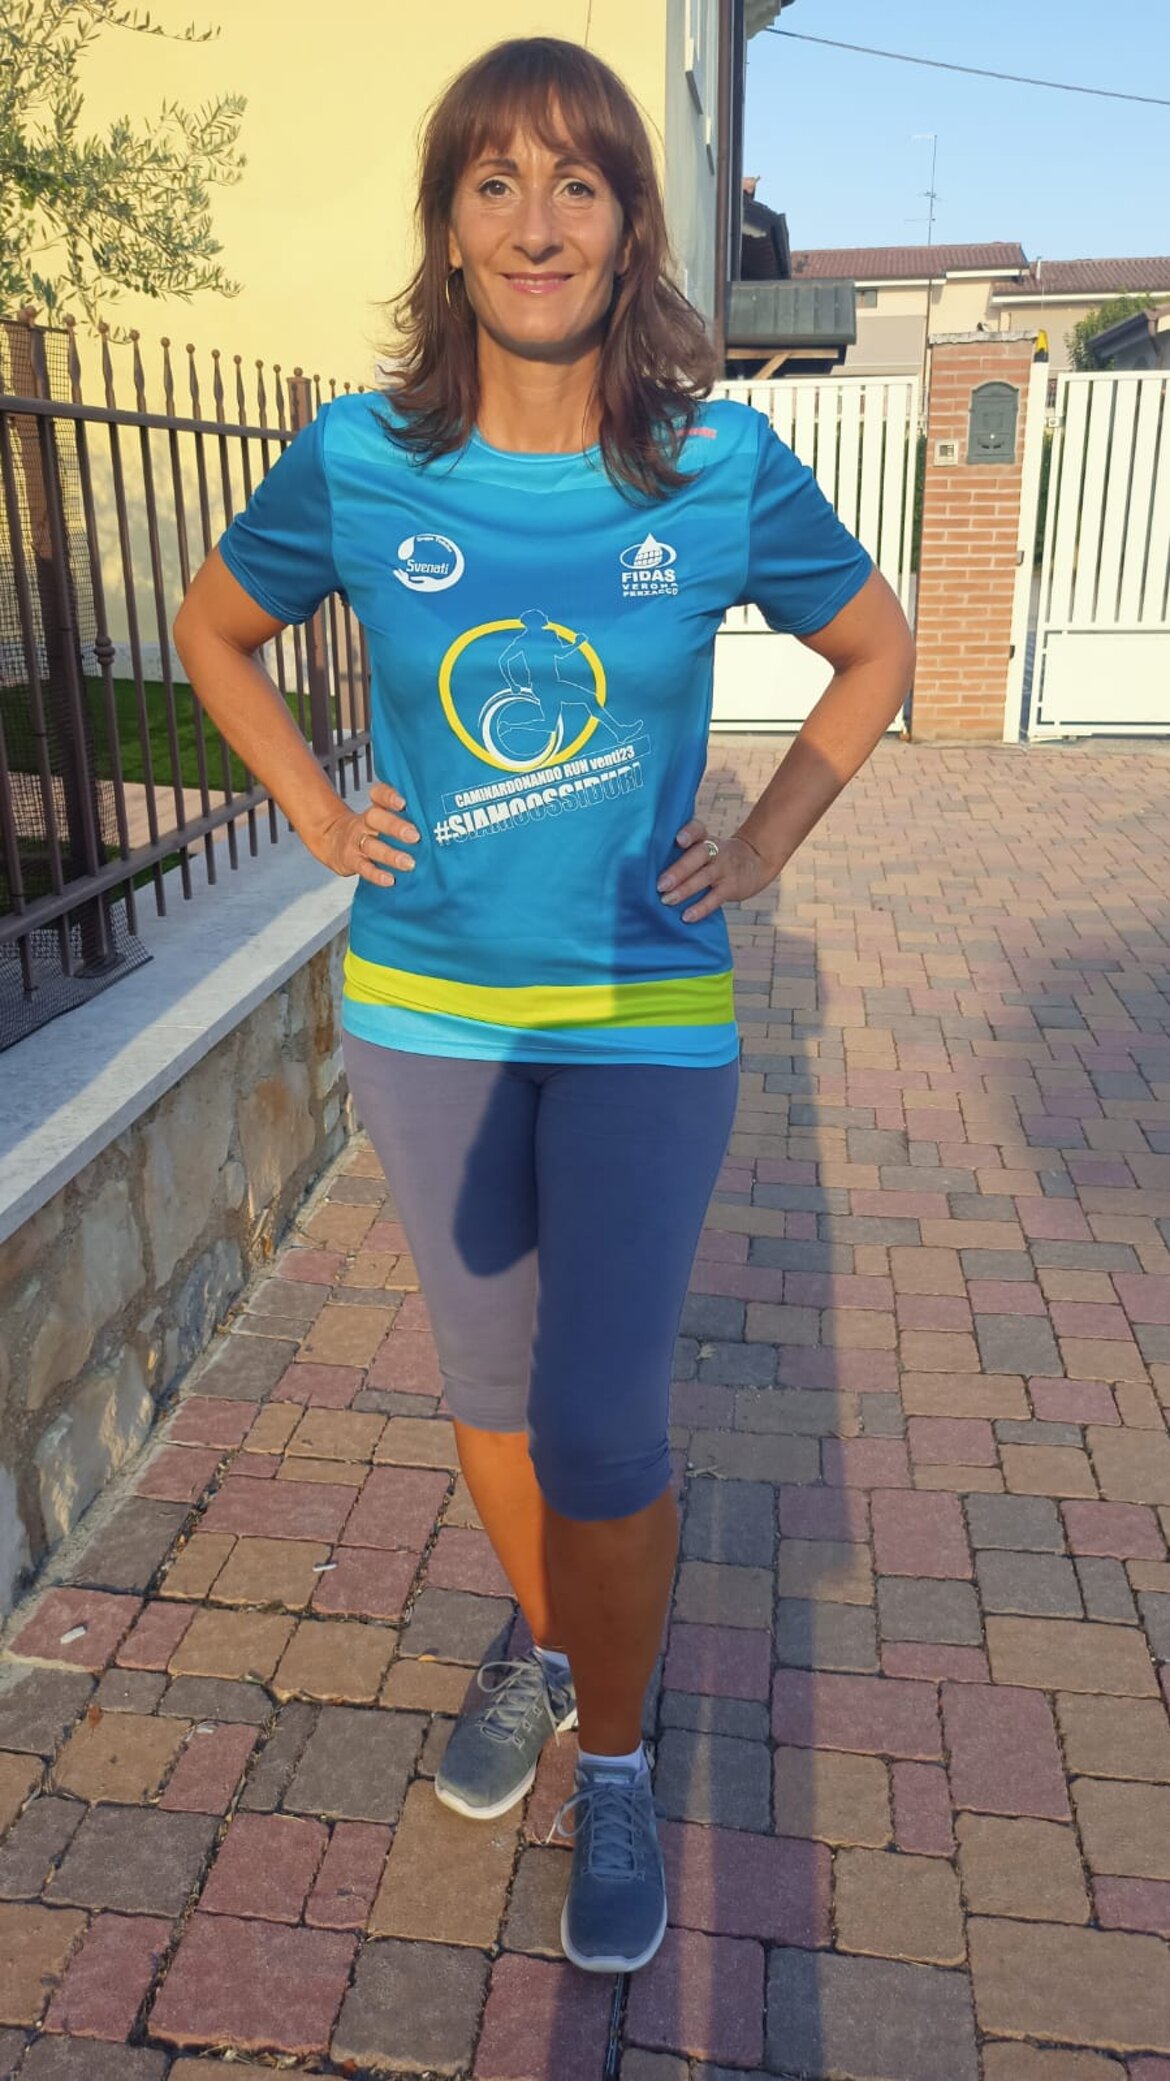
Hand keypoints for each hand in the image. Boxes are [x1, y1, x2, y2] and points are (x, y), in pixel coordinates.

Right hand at [311, 779, 418, 886]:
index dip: (388, 796)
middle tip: (414, 835)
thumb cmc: (368, 830)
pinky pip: (364, 867)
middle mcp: (364, 823)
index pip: (378, 795)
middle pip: (375, 818)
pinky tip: (389, 879)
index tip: (402, 803)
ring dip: (390, 855)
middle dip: (394, 826)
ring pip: (372, 845)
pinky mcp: (351, 861)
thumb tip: (437, 825)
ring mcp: (356, 842)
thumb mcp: (380, 818)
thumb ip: (404, 818)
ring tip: (409, 863)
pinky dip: (376, 874)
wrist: (333, 842)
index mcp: (375, 809)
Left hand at [657, 820, 772, 922]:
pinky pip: (715, 898)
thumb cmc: (716, 856)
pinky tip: (687, 916)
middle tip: (660, 884)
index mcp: (705, 838)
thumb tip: (645, 870)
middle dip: (679, 870)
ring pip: (704, 877)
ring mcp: (725, 868)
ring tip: (667, 900)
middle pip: (698, 855)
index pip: (698, 829)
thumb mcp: (705, 847)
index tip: (678, 839)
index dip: (689, 832)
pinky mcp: (732, 886)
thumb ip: (683, 854)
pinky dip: (701, 907)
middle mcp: (715, 850)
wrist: (755, 862)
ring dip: (685, 889)